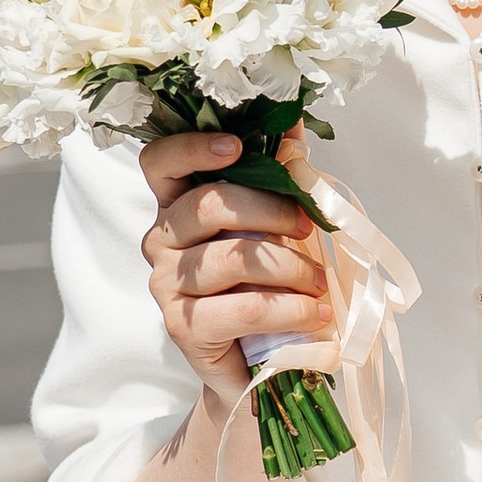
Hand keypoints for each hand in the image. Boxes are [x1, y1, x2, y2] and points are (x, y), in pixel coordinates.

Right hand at [139, 132, 329, 409]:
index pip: (160, 162)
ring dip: (291, 267)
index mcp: (177, 205)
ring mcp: (167, 285)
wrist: (255, 360)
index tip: (237, 147)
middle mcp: (162, 240)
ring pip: (233, 258)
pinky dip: (291, 309)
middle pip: (208, 205)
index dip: (192, 148)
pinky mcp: (184, 327)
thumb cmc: (265, 281)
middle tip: (309, 228)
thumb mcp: (274, 224)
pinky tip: (316, 313)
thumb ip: (277, 174)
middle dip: (271, 210)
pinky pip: (245, 308)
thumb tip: (294, 120)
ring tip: (321, 282)